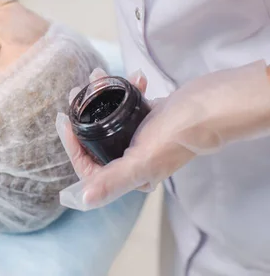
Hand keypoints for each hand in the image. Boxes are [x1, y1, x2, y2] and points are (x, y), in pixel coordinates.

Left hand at [57, 61, 269, 210]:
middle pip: (96, 139)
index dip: (72, 145)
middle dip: (84, 113)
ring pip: (110, 118)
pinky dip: (126, 90)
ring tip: (99, 76)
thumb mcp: (142, 160)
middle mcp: (135, 159)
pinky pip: (129, 104)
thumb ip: (113, 180)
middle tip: (78, 91)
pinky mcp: (152, 117)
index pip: (90, 167)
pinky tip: (135, 78)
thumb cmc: (178, 134)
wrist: (212, 105)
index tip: (64, 119)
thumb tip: (84, 200)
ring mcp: (143, 137)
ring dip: (102, 96)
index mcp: (131, 175)